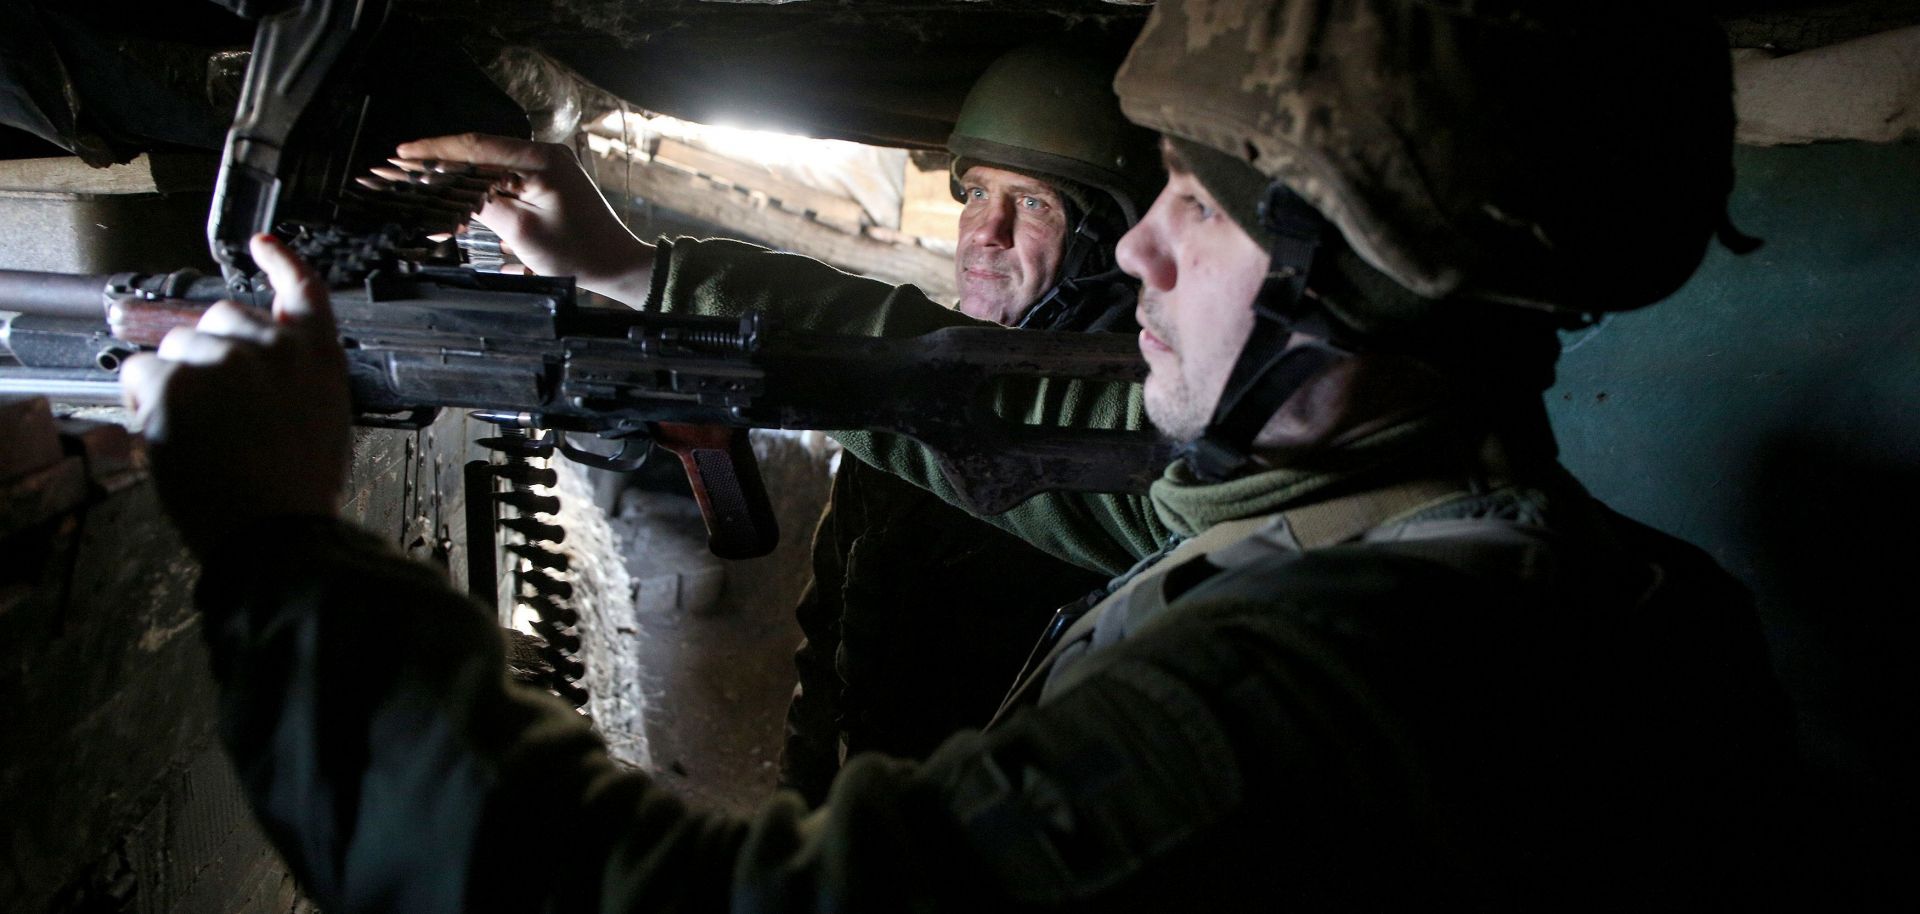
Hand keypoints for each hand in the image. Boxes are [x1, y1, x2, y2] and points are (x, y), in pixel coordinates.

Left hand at [120, 234, 351, 556]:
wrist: (273, 529)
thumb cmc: (298, 490)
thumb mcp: (324, 421)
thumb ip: (296, 380)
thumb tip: (255, 371)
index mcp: (318, 358)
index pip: (304, 292)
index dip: (283, 264)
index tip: (264, 245)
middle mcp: (272, 347)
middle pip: (222, 319)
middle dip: (210, 352)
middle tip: (215, 406)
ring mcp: (222, 360)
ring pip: (177, 347)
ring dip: (175, 381)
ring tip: (195, 432)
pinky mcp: (175, 380)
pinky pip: (139, 373)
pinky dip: (141, 400)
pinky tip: (164, 431)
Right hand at [395, 133, 655, 302]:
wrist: (615, 266)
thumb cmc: (578, 253)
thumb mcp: (521, 231)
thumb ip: (482, 205)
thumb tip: (445, 190)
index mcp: (541, 159)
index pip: (477, 147)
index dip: (436, 150)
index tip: (403, 154)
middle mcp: (544, 156)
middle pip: (479, 154)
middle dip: (438, 164)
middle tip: (400, 169)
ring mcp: (545, 169)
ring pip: (487, 168)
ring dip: (455, 180)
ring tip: (418, 187)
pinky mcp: (545, 185)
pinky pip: (503, 181)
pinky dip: (477, 192)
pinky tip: (453, 204)